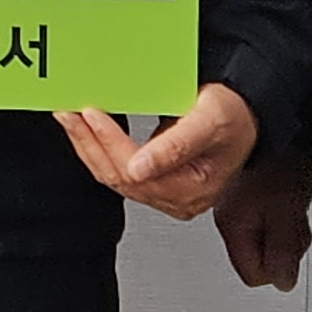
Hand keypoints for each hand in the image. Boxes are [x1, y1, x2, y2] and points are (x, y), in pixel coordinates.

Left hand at [56, 82, 258, 221]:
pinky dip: (97, 150)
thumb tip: (139, 169)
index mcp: (193, 188)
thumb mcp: (210, 121)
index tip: (90, 114)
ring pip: (113, 177)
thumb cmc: (232, 116)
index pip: (138, 171)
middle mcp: (177, 198)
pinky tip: (84, 132)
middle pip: (120, 177)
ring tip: (69, 118)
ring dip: (87, 146)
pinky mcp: (154, 183)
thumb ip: (176, 145)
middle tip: (68, 113)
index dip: (110, 142)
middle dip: (89, 143)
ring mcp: (164, 193)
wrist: (242, 117)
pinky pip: (117, 172)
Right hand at [212, 149, 311, 289]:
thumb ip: (283, 251)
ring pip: (263, 238)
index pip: (254, 275)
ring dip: (283, 228)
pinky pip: (264, 217)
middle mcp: (226, 218)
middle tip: (292, 219)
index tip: (290, 247)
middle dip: (282, 247)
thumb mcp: (287, 211)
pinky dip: (279, 210)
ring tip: (290, 202)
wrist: (270, 124)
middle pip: (259, 258)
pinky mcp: (242, 191)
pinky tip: (285, 193)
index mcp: (232, 227)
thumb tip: (283, 283)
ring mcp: (232, 204)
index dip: (277, 266)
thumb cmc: (277, 162)